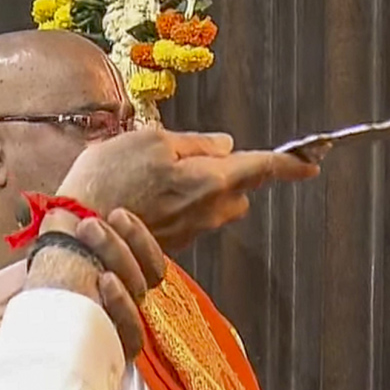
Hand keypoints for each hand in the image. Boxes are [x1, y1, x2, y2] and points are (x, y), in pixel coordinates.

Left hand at [0, 209, 166, 389]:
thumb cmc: (1, 314)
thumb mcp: (20, 272)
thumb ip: (46, 249)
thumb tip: (64, 217)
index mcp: (96, 284)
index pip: (138, 261)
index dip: (137, 237)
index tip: (118, 215)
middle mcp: (108, 310)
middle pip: (142, 276)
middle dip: (122, 245)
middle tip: (92, 227)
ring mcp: (105, 335)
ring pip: (139, 303)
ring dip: (123, 268)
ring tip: (95, 249)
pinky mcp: (99, 360)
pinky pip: (126, 337)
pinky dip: (120, 307)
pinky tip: (105, 282)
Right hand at [57, 128, 318, 251]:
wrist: (77, 233)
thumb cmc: (109, 180)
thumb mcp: (151, 141)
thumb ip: (195, 143)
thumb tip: (224, 147)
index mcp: (212, 180)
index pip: (263, 167)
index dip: (290, 162)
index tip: (313, 161)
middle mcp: (209, 212)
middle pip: (237, 190)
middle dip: (227, 175)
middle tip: (188, 158)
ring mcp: (191, 234)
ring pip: (212, 206)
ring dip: (198, 191)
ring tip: (155, 179)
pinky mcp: (171, 248)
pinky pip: (187, 221)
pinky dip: (176, 208)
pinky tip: (142, 199)